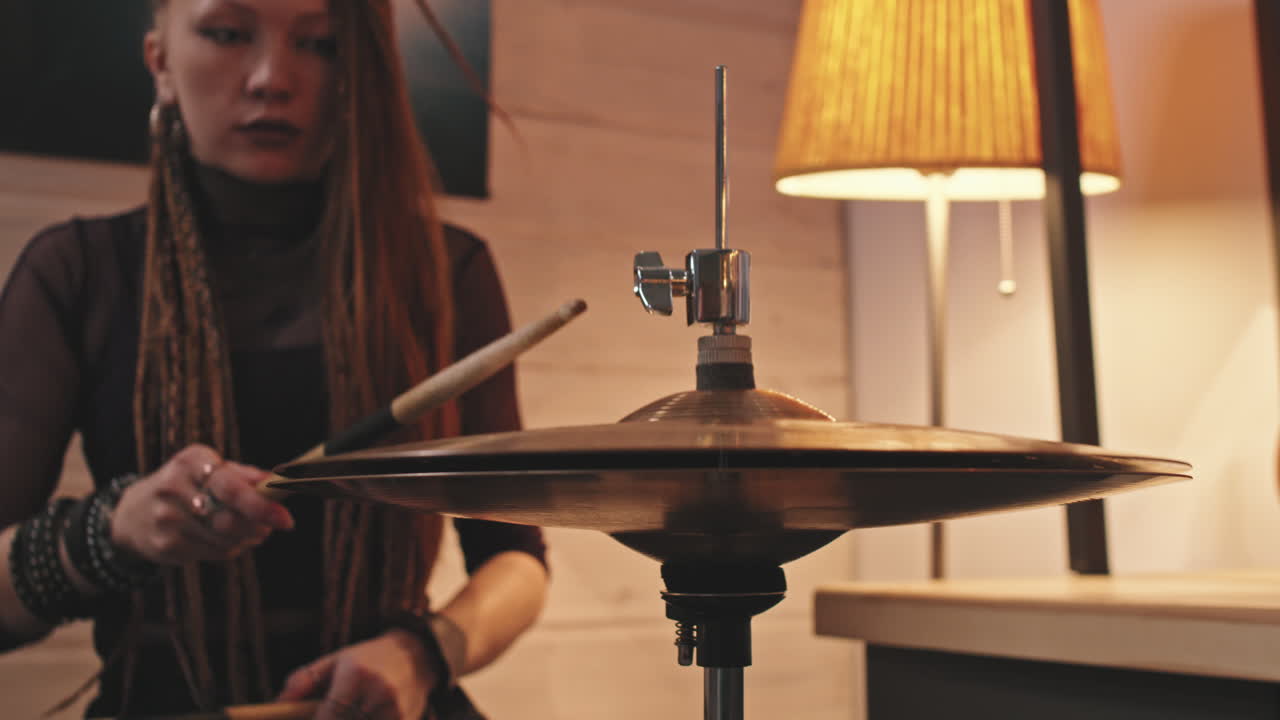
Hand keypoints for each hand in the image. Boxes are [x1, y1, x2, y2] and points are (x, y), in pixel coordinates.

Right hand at [109, 444, 293, 564]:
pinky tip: (227, 539)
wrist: (134, 514)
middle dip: (258, 525)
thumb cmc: (188, 486)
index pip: (230, 487)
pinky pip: (215, 553)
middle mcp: (173, 488)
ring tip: (250, 530)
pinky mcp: (166, 546)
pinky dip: (231, 548)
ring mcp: (166, 519)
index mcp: (190, 461)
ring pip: (225, 539)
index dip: (261, 505)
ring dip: (248, 538)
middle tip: (272, 525)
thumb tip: (279, 481)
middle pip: (229, 518)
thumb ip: (246, 476)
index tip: (285, 518)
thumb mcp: (211, 469)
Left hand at [278, 630, 438, 719]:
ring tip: (352, 710)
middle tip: (329, 715)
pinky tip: (365, 714)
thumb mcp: (335, 660)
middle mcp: (378, 692)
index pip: (329, 716)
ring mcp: (394, 710)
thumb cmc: (369, 659)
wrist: (417, 655)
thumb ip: (304, 680)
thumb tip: (277, 704)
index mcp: (356, 674)